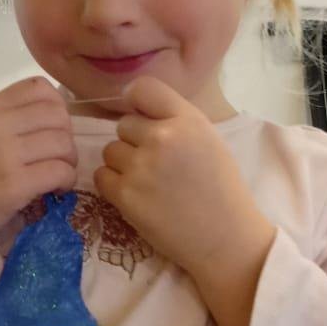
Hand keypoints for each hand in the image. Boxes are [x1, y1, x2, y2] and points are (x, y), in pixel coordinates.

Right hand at [0, 77, 76, 267]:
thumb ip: (7, 116)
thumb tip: (55, 112)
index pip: (38, 87)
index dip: (56, 107)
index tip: (51, 130)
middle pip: (57, 115)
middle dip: (67, 137)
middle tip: (57, 157)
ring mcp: (4, 154)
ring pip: (63, 143)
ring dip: (68, 162)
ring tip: (56, 175)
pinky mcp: (14, 184)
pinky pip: (60, 171)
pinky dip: (65, 181)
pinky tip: (54, 190)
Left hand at [94, 76, 270, 280]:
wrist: (225, 238)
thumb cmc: (220, 188)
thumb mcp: (208, 139)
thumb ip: (175, 119)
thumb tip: (136, 109)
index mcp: (187, 120)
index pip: (142, 87)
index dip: (136, 101)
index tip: (141, 117)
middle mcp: (162, 137)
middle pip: (123, 125)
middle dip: (135, 142)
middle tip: (156, 164)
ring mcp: (141, 166)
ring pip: (110, 151)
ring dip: (123, 164)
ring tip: (148, 183)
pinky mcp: (125, 195)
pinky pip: (101, 176)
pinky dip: (114, 185)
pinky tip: (137, 195)